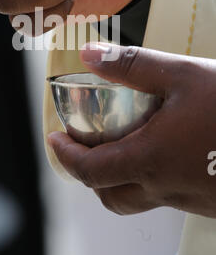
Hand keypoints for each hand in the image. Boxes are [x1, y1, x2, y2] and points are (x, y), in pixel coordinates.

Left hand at [49, 43, 215, 217]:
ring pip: (137, 197)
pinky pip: (166, 196)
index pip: (90, 171)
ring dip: (118, 176)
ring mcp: (189, 199)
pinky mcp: (207, 200)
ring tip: (120, 144)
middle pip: (109, 194)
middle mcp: (166, 187)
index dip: (65, 157)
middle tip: (83, 145)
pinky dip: (149, 177)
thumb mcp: (183, 74)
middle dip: (88, 173)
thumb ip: (133, 65)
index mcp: (151, 159)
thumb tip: (90, 54)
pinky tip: (163, 148)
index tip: (54, 139)